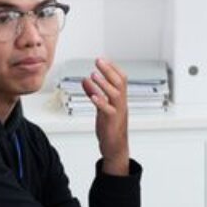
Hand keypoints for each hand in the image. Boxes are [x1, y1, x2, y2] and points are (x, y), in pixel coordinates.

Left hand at [82, 58, 129, 175]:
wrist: (115, 147)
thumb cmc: (110, 127)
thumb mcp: (101, 107)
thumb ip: (94, 93)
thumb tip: (85, 80)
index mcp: (120, 99)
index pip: (121, 79)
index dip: (112, 68)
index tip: (102, 59)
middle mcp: (121, 103)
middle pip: (119, 83)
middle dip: (108, 70)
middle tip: (98, 61)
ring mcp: (118, 112)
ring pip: (115, 94)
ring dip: (104, 84)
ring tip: (94, 75)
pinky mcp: (112, 122)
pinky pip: (108, 110)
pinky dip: (101, 102)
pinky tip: (93, 96)